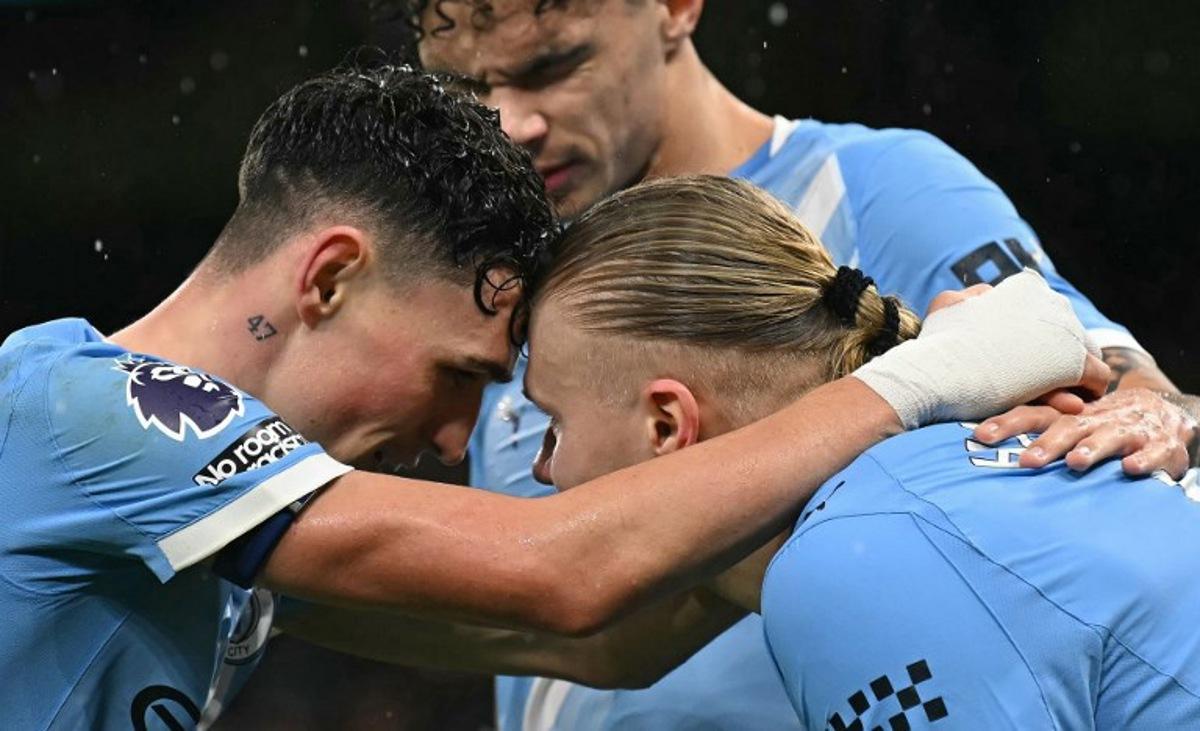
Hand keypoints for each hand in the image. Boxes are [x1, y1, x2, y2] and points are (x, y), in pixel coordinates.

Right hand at [855, 271, 1108, 428]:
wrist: (937, 374)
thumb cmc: (937, 344)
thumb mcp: (948, 304)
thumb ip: (973, 297)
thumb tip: (988, 293)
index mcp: (1025, 286)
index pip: (1046, 311)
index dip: (1038, 336)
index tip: (1028, 357)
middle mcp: (1052, 302)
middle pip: (1069, 332)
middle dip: (1060, 355)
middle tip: (1049, 382)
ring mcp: (1066, 332)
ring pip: (1085, 353)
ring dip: (1074, 374)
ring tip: (1063, 395)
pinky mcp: (1074, 364)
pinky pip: (1097, 376)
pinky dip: (1089, 389)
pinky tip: (1075, 403)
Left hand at [974, 388, 1196, 477]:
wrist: (1165, 414)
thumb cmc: (1102, 425)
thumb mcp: (1070, 426)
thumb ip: (1035, 437)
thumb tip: (981, 448)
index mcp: (1070, 417)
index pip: (1035, 415)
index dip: (1008, 423)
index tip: (981, 436)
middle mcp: (1096, 420)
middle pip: (1068, 427)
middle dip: (1047, 443)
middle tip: (1026, 462)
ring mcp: (1130, 431)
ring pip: (1109, 436)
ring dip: (1092, 448)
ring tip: (1075, 462)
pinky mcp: (1161, 446)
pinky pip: (1153, 452)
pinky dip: (1143, 460)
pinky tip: (1130, 469)